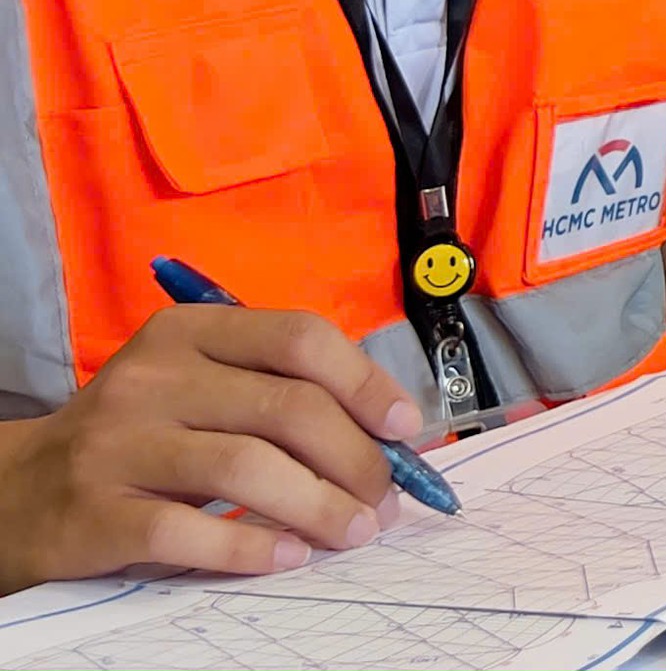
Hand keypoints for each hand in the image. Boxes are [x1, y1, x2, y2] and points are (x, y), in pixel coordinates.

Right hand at [0, 305, 418, 594]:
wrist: (19, 491)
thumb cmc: (141, 436)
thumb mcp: (199, 388)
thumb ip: (278, 394)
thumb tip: (386, 434)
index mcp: (190, 332)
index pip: (298, 339)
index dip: (364, 383)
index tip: (403, 427)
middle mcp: (153, 377)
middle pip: (286, 408)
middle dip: (354, 459)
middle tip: (383, 500)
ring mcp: (120, 442)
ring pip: (247, 468)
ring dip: (318, 506)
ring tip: (351, 533)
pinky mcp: (96, 511)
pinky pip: (189, 531)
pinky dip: (249, 547)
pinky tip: (285, 557)